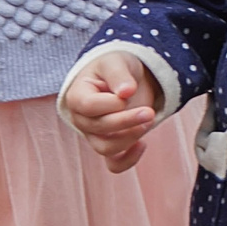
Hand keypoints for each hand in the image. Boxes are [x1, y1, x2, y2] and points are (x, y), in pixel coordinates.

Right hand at [64, 51, 161, 172]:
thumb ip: (119, 74)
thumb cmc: (117, 68)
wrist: (126, 79)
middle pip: (98, 128)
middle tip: (149, 112)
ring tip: (149, 120)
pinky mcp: (111, 144)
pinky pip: (114, 164)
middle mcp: (81, 119)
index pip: (88, 106)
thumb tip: (126, 92)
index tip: (128, 91)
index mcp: (77, 96)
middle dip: (127, 120)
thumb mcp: (118, 62)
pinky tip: (143, 145)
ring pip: (105, 147)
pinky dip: (128, 160)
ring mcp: (94, 134)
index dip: (110, 103)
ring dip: (130, 137)